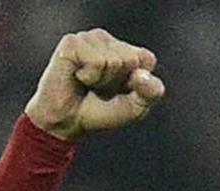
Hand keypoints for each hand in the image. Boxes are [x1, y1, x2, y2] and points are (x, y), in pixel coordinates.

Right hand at [24, 28, 164, 140]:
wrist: (68, 122)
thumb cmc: (101, 112)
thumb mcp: (136, 107)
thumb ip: (151, 92)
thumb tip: (142, 75)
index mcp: (127, 51)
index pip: (147, 59)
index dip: (138, 83)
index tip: (121, 91)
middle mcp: (108, 41)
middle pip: (131, 59)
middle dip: (118, 82)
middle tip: (100, 89)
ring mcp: (89, 39)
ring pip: (114, 60)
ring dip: (102, 80)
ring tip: (88, 83)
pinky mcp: (72, 42)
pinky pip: (96, 61)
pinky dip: (90, 76)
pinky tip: (78, 77)